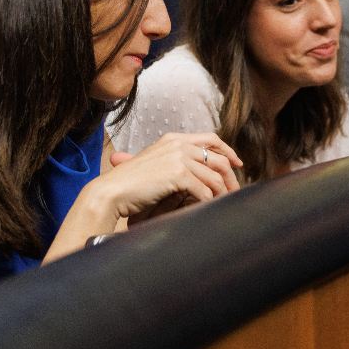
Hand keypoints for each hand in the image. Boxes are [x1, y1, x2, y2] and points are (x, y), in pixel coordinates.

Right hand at [102, 132, 240, 222]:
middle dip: (231, 177)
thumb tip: (198, 172)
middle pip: (219, 159)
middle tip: (234, 192)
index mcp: (173, 139)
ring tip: (223, 204)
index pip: (211, 139)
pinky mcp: (178, 174)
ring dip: (222, 193)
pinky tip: (208, 209)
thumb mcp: (154, 164)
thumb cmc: (129, 184)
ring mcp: (178, 158)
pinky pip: (204, 191)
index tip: (237, 164)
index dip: (228, 151)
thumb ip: (175, 162)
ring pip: (215, 177)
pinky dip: (209, 202)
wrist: (111, 192)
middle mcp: (178, 144)